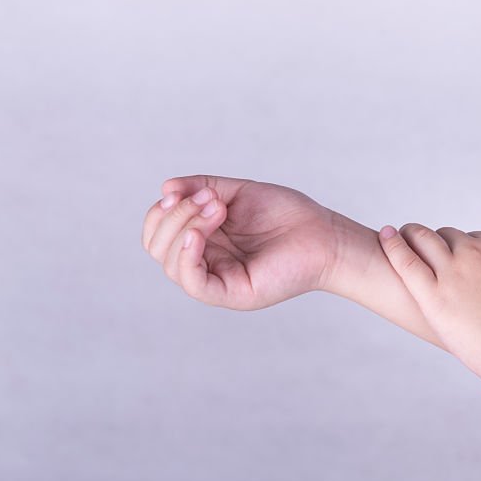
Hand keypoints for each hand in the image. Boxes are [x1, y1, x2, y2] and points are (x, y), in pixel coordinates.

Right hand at [142, 175, 339, 309]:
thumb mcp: (237, 192)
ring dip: (186, 226)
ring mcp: (216, 279)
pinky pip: (193, 283)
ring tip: (218, 209)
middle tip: (212, 200)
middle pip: (157, 246)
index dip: (162, 210)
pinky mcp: (231, 293)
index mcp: (203, 239)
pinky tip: (197, 235)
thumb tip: (165, 189)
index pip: (158, 232)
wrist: (324, 234)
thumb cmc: (286, 215)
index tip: (188, 191)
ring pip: (170, 262)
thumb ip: (201, 187)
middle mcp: (205, 261)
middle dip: (174, 215)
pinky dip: (186, 257)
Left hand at [378, 223, 480, 390]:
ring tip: (400, 234)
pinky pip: (405, 262)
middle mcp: (473, 253)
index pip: (473, 239)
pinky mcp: (433, 296)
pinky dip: (392, 245)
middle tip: (423, 245)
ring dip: (412, 234)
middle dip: (436, 240)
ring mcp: (451, 273)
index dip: (464, 248)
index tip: (457, 259)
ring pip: (423, 240)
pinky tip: (385, 235)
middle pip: (447, 235)